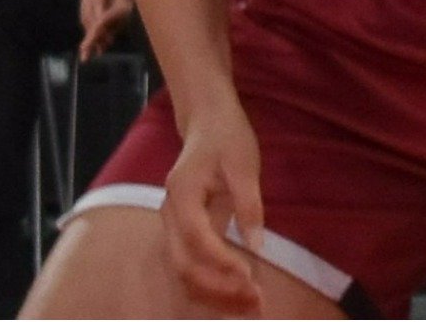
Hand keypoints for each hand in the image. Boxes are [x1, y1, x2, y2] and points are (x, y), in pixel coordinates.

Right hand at [78, 0, 134, 56]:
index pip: (97, 12)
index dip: (98, 30)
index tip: (97, 44)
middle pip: (89, 19)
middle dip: (91, 37)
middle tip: (92, 55)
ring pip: (86, 17)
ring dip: (90, 33)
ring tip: (93, 51)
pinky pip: (87, 12)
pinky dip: (90, 24)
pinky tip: (95, 33)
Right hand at [162, 106, 272, 312]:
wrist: (206, 122)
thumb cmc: (227, 138)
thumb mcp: (244, 165)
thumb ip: (249, 204)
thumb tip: (256, 246)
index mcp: (181, 195)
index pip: (196, 239)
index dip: (221, 261)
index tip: (250, 276)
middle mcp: (169, 216)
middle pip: (182, 265)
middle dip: (217, 288)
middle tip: (254, 301)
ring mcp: (171, 227)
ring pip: (183, 273)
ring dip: (214, 294)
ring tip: (250, 306)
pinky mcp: (182, 234)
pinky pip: (190, 267)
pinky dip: (211, 286)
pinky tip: (237, 296)